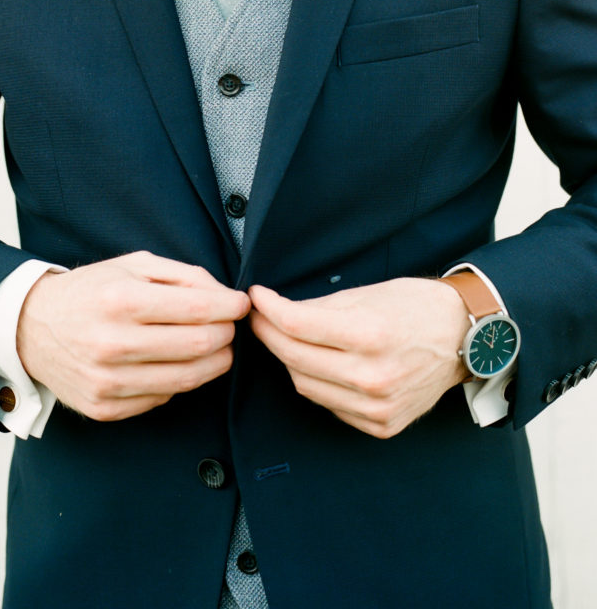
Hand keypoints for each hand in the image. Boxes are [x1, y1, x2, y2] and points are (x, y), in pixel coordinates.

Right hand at [17, 251, 249, 421]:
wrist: (30, 328)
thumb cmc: (90, 291)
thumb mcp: (133, 265)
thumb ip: (184, 275)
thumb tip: (226, 296)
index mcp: (121, 299)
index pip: (198, 309)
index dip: (231, 307)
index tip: (241, 304)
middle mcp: (113, 343)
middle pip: (199, 346)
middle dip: (227, 334)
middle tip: (230, 326)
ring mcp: (107, 380)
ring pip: (187, 379)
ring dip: (214, 362)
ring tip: (216, 347)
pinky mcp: (104, 408)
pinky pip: (162, 398)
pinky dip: (179, 381)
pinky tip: (176, 364)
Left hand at [249, 277, 468, 438]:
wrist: (463, 338)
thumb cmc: (415, 307)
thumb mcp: (366, 294)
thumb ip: (319, 308)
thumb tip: (279, 313)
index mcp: (369, 335)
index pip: (296, 326)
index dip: (268, 310)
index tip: (256, 297)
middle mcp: (372, 377)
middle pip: (294, 358)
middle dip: (269, 334)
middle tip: (260, 318)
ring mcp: (377, 407)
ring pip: (305, 386)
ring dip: (290, 360)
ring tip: (287, 339)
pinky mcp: (381, 425)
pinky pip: (330, 405)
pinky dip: (318, 384)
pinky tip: (320, 365)